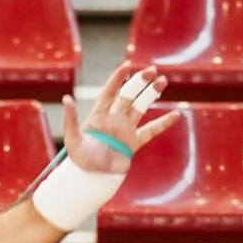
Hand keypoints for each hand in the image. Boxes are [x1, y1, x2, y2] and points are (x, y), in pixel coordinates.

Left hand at [60, 62, 181, 174]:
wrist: (91, 177)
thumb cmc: (79, 158)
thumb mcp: (72, 138)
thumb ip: (71, 119)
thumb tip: (66, 99)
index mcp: (99, 115)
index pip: (109, 91)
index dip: (117, 78)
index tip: (128, 65)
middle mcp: (114, 118)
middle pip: (128, 95)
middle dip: (139, 82)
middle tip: (152, 70)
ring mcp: (125, 129)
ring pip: (141, 107)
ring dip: (151, 94)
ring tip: (163, 81)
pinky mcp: (134, 142)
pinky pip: (151, 130)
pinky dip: (163, 123)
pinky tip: (176, 115)